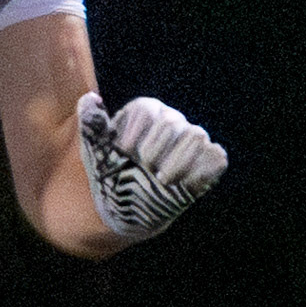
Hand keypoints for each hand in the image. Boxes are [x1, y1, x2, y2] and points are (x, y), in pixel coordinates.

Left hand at [78, 92, 226, 240]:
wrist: (124, 207)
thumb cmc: (108, 174)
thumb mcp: (94, 151)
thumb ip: (91, 125)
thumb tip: (90, 99)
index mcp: (145, 112)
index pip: (146, 110)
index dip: (133, 135)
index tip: (124, 153)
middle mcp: (171, 121)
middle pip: (171, 123)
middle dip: (153, 152)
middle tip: (143, 169)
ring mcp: (192, 141)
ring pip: (196, 136)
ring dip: (176, 163)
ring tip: (161, 180)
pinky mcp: (208, 162)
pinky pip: (216, 157)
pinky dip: (200, 172)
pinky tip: (182, 184)